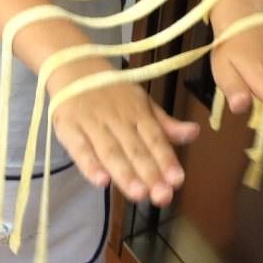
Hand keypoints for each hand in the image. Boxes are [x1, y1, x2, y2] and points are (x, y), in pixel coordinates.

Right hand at [51, 76, 199, 206]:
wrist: (73, 66)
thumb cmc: (112, 92)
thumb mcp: (142, 103)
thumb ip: (165, 124)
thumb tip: (194, 133)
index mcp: (138, 112)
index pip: (155, 138)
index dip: (166, 159)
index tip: (177, 180)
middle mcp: (117, 118)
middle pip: (135, 149)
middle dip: (150, 173)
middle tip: (162, 196)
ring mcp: (92, 123)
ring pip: (110, 151)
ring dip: (125, 173)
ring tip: (139, 194)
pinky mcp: (68, 128)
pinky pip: (79, 148)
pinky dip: (89, 165)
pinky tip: (101, 182)